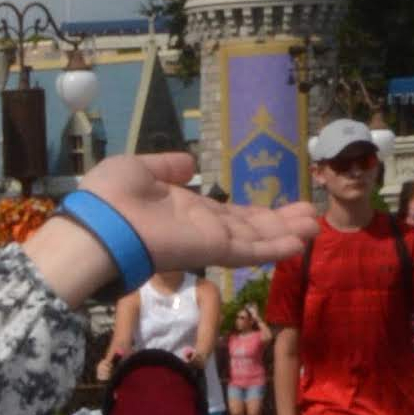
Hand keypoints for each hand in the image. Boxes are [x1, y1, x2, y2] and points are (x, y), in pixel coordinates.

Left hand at [19, 154, 317, 311]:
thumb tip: (189, 163)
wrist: (97, 225)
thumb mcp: (139, 168)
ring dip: (286, 233)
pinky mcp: (210, 251)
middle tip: (312, 216)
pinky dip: (274, 247)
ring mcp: (207, 241)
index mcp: (183, 208)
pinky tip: (299, 244)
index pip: (227, 213)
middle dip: (280, 222)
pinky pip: (248, 251)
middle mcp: (200, 226)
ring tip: (315, 228)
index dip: (256, 212)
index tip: (283, 207)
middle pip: (249, 226)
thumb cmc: (110, 195)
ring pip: (256, 239)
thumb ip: (167, 166)